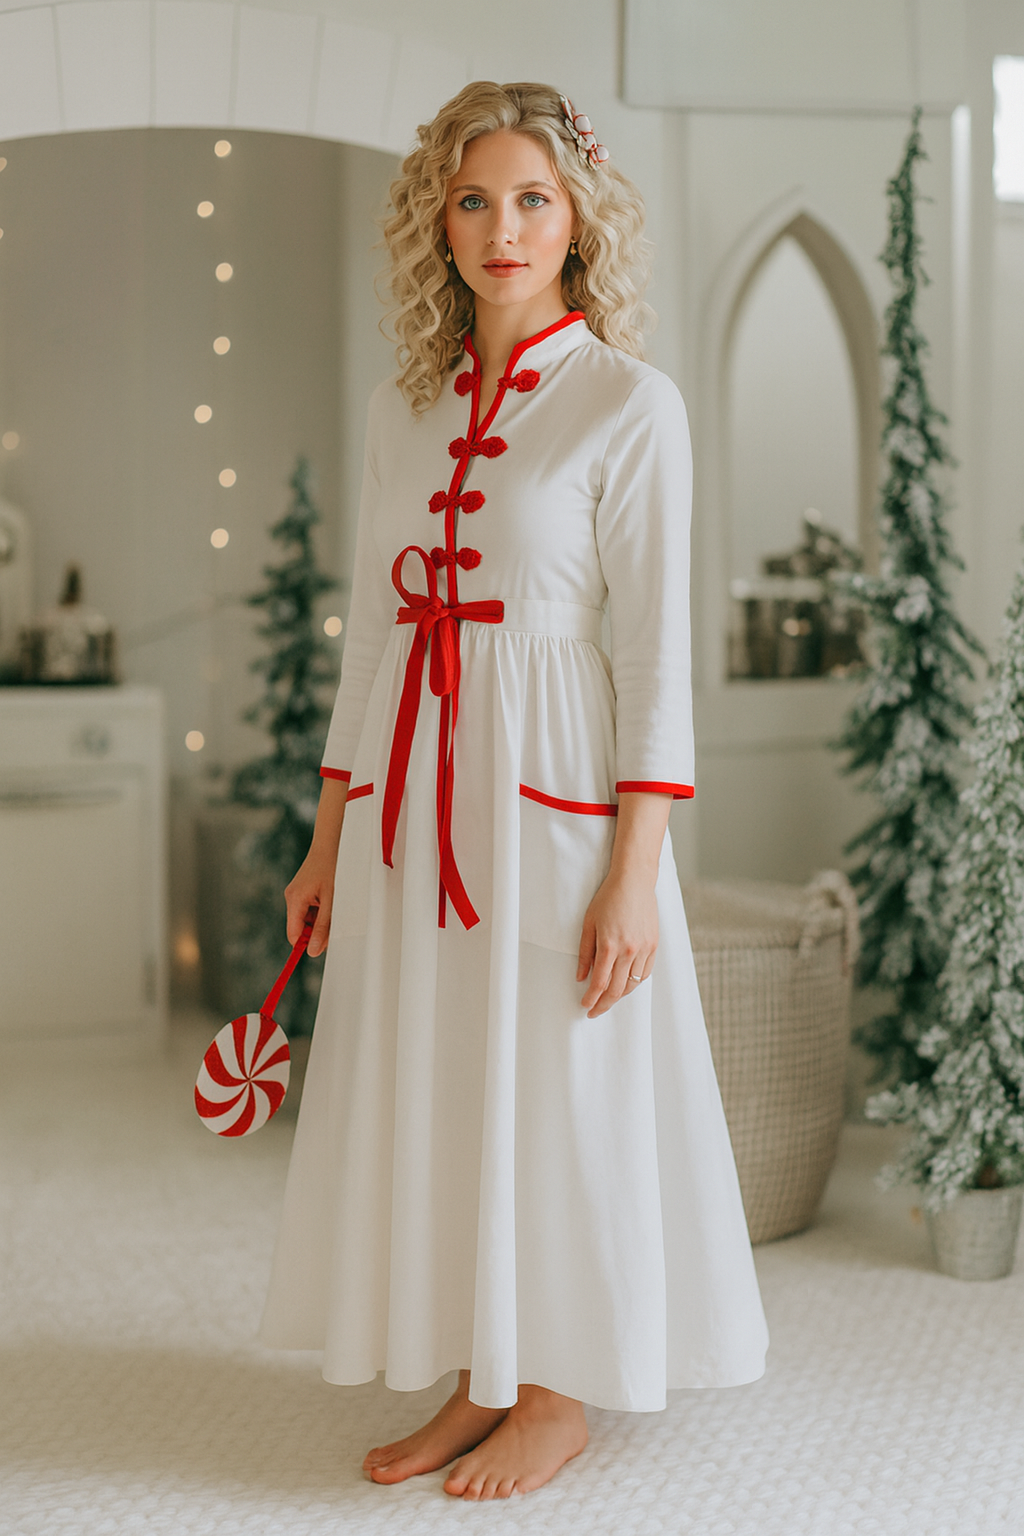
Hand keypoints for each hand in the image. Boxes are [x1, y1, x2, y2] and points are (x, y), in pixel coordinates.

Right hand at [285, 851, 335, 956]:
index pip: (294, 935)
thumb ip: (322, 927)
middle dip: (318, 930)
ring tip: (336, 904)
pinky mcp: (305, 889)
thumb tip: (313, 952)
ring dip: (322, 919)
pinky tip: (333, 898)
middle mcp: (292, 896)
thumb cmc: (333, 867)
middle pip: (301, 928)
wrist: (334, 841)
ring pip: (308, 918)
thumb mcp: (331, 901)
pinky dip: (322, 909)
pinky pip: (311, 908)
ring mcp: (298, 892)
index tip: (324, 945)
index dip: (307, 944)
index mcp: (294, 900)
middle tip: (336, 921)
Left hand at [577, 869, 657, 1017]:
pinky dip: (635, 983)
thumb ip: (586, 953)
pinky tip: (626, 985)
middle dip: (604, 1004)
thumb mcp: (589, 923)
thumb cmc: (608, 899)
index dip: (591, 999)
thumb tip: (581, 977)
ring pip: (632, 984)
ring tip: (608, 999)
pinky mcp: (653, 945)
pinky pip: (645, 973)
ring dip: (619, 996)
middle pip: (616, 989)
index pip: (599, 983)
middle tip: (595, 1011)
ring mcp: (643, 949)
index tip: (585, 1007)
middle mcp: (628, 951)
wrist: (634, 881)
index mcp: (609, 946)